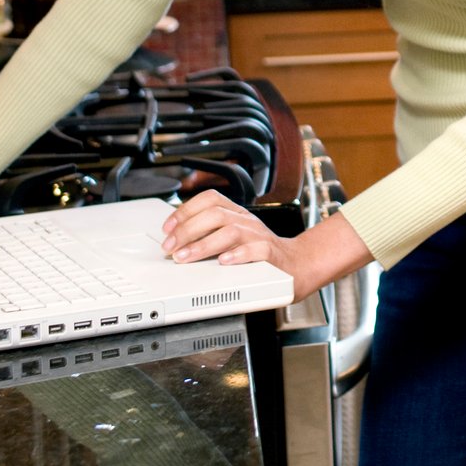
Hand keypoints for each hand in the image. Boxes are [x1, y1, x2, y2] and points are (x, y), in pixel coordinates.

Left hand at [161, 190, 293, 274]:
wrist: (298, 265)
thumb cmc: (261, 254)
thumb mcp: (234, 237)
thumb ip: (210, 234)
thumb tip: (175, 239)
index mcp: (237, 214)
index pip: (209, 199)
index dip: (185, 211)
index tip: (167, 229)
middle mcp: (247, 221)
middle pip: (215, 214)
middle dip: (188, 230)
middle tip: (171, 247)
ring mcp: (260, 236)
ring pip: (231, 231)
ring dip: (203, 244)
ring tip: (186, 257)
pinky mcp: (272, 254)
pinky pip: (256, 250)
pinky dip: (238, 255)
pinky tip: (223, 262)